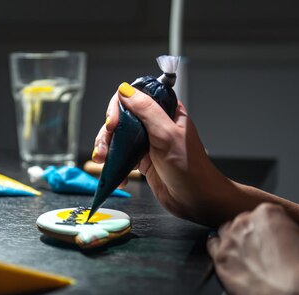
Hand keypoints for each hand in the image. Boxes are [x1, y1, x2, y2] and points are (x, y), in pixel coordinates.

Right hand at [92, 83, 237, 226]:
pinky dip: (114, 165)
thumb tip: (126, 91)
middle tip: (104, 148)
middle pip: (121, 118)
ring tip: (103, 162)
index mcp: (165, 111)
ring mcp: (147, 143)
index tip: (113, 124)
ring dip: (107, 149)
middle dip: (108, 133)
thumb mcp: (167, 135)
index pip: (135, 97)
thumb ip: (146, 110)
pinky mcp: (142, 161)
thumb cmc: (191, 169)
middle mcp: (155, 124)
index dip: (119, 107)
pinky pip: (121, 157)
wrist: (196, 200)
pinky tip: (118, 176)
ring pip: (118, 138)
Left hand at [207, 203, 298, 294]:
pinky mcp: (218, 260)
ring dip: (232, 245)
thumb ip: (295, 239)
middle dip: (248, 236)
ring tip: (244, 261)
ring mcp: (229, 240)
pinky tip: (227, 263)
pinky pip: (211, 249)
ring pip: (224, 235)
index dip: (267, 231)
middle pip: (240, 224)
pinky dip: (218, 254)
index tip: (271, 241)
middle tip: (259, 254)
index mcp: (268, 212)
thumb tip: (294, 246)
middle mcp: (244, 222)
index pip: (261, 215)